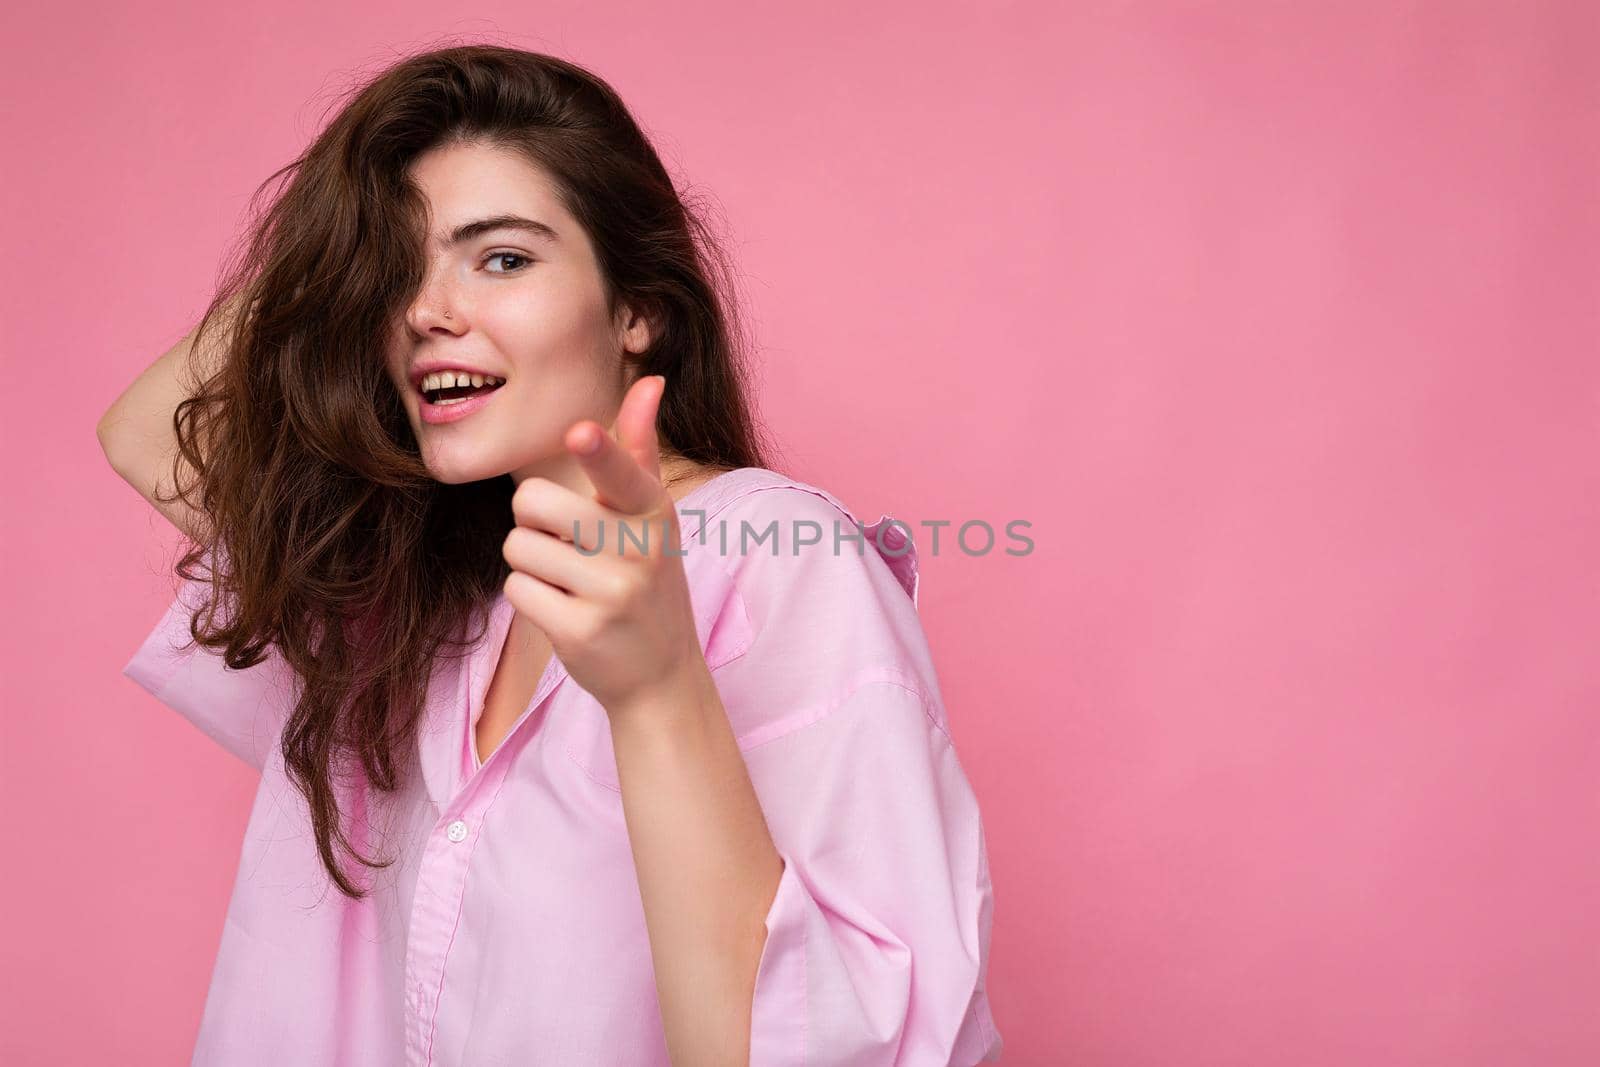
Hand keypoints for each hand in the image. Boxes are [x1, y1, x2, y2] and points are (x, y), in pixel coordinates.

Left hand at [501, 375, 704, 713]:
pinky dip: (530, 599)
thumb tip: (650, 381)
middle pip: (533, 501)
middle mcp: (639, 550)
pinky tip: (565, 613)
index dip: (598, 451)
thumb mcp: (651, 516)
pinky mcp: (581, 632)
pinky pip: (517, 590)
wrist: (661, 675)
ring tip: (572, 585)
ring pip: (518, 547)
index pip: (622, 472)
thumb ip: (637, 451)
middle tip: (567, 546)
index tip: (580, 432)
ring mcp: (613, 594)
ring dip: (531, 565)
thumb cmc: (647, 580)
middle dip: (532, 520)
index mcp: (654, 511)